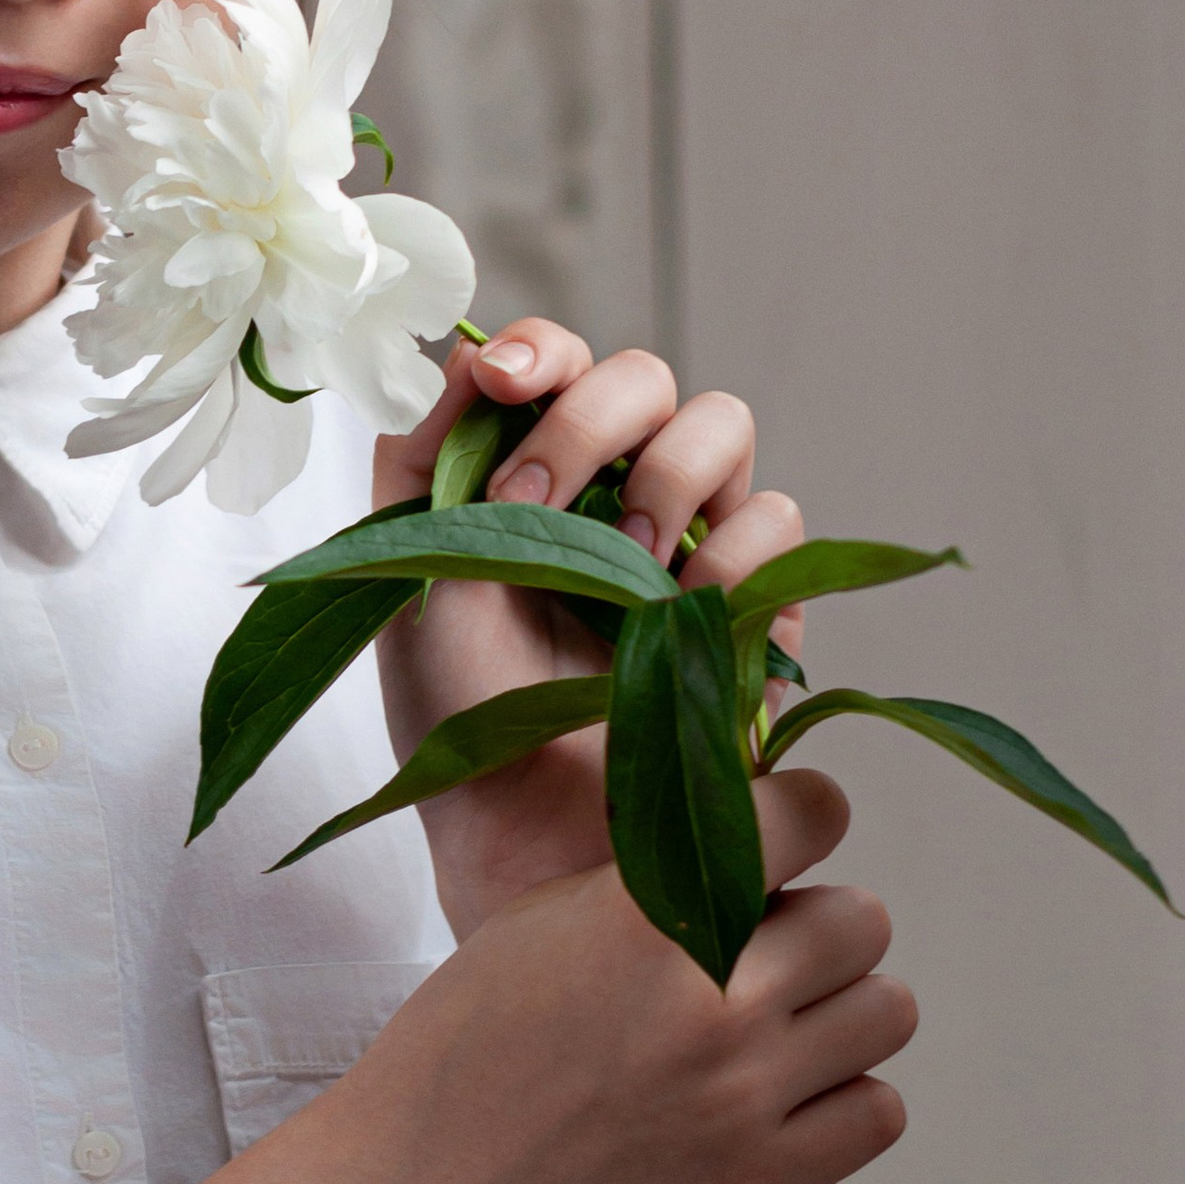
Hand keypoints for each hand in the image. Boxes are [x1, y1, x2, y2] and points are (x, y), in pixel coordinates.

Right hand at [336, 768, 913, 1183]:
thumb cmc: (474, 1038)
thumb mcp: (545, 915)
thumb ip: (658, 872)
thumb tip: (765, 834)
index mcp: (646, 913)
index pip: (810, 815)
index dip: (804, 816)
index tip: (786, 835)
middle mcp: (711, 998)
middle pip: (863, 921)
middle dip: (821, 927)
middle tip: (769, 955)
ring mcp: (743, 1095)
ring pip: (887, 1011)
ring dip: (841, 1011)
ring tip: (778, 1029)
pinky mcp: (761, 1180)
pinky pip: (879, 1111)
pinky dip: (843, 1099)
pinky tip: (782, 1096)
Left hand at [371, 318, 805, 935]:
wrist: (521, 834)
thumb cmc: (454, 712)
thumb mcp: (404, 577)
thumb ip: (425, 459)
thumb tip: (465, 353)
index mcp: (531, 467)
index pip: (558, 357)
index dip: (541, 349)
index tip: (504, 383)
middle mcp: (617, 487)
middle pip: (647, 376)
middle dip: (590, 423)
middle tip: (534, 506)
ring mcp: (695, 538)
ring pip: (724, 429)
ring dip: (668, 487)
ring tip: (627, 574)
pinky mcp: (758, 600)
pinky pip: (780, 526)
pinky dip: (736, 564)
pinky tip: (685, 625)